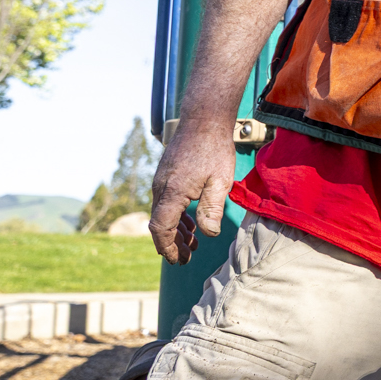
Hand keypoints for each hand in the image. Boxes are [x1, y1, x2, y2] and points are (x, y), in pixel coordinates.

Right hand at [146, 117, 237, 264]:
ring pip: (163, 213)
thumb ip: (212, 209)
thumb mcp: (220, 181)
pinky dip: (176, 217)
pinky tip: (190, 224)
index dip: (168, 247)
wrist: (204, 119)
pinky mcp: (167, 175)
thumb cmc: (214, 149)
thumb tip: (209, 234)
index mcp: (171, 193)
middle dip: (171, 244)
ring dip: (175, 231)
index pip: (161, 228)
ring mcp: (162, 181)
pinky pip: (167, 202)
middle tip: (186, 259)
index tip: (178, 260)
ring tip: (192, 245)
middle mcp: (161, 188)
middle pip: (160, 224)